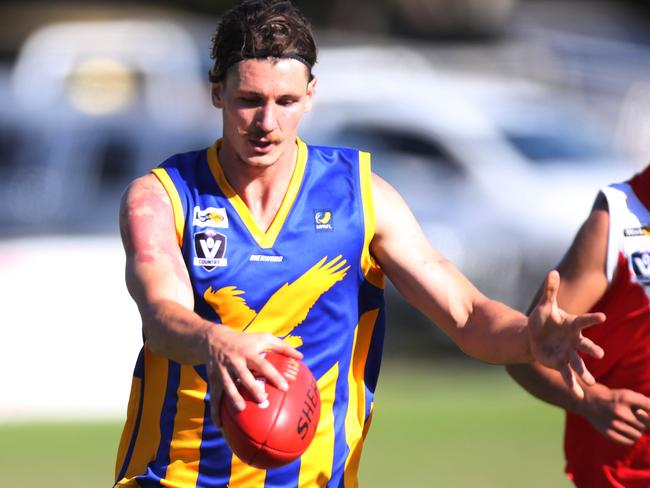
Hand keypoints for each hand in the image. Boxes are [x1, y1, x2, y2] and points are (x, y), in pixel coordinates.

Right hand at [203, 326, 301, 426]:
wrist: (214, 340)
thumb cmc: (245, 341)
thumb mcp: (263, 338)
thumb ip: (282, 347)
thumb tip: (301, 356)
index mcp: (249, 353)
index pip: (263, 365)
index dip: (274, 375)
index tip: (285, 387)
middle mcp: (235, 362)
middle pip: (244, 376)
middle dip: (253, 388)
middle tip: (263, 400)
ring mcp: (223, 371)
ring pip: (227, 386)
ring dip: (234, 398)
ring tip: (241, 410)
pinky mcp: (213, 379)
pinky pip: (214, 397)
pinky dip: (215, 411)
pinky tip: (219, 425)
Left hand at [527, 270, 604, 397]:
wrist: (534, 336)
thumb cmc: (543, 319)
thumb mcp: (545, 305)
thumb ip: (550, 290)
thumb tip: (553, 272)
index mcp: (571, 325)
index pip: (583, 321)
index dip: (592, 319)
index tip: (603, 317)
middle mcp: (573, 341)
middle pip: (584, 345)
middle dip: (591, 350)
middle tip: (599, 354)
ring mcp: (568, 354)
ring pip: (578, 364)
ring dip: (585, 373)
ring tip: (591, 382)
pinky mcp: (560, 364)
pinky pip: (567, 376)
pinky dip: (573, 386)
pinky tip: (578, 396)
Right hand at [581, 383, 649, 444]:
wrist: (590, 401)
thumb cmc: (616, 399)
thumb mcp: (630, 395)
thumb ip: (647, 405)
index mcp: (626, 398)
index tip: (647, 414)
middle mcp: (619, 410)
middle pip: (645, 425)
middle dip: (643, 423)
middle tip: (635, 419)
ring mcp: (613, 423)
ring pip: (637, 435)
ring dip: (637, 431)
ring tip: (629, 425)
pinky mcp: (608, 432)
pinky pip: (629, 442)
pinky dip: (630, 438)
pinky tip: (625, 431)